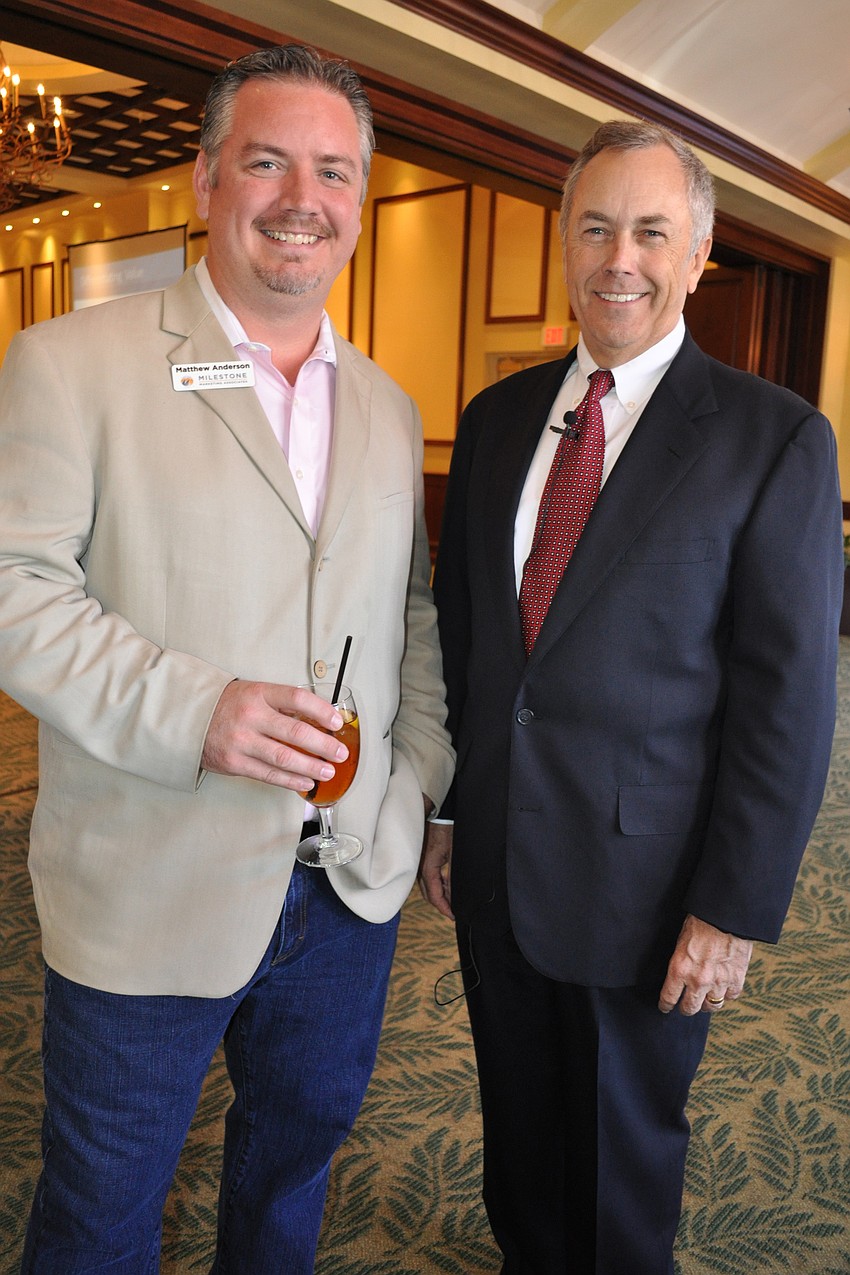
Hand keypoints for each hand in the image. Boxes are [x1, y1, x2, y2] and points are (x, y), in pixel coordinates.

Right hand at [202, 680, 346, 789]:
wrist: (189, 719)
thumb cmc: (229, 706)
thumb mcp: (255, 693)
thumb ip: (283, 705)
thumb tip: (320, 719)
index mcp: (259, 693)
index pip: (297, 698)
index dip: (321, 711)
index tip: (337, 722)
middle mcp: (251, 716)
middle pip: (296, 732)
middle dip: (324, 745)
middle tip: (340, 753)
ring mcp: (241, 741)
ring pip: (285, 757)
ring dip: (312, 766)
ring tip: (329, 771)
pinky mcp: (234, 763)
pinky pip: (269, 774)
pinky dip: (291, 780)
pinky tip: (306, 782)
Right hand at [419, 822, 453, 919]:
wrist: (438, 812)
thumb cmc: (446, 829)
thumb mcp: (454, 854)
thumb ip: (454, 876)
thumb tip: (455, 895)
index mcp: (427, 867)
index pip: (434, 896)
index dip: (444, 908)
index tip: (454, 916)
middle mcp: (419, 867)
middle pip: (429, 894)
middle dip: (441, 903)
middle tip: (455, 910)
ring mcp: (418, 863)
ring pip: (427, 886)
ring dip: (440, 893)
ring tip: (453, 896)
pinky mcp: (421, 859)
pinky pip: (427, 877)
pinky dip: (437, 883)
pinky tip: (447, 882)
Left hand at [658, 913, 752, 1015]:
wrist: (725, 915)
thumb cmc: (700, 922)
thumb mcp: (681, 941)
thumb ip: (680, 963)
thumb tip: (679, 976)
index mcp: (680, 969)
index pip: (669, 998)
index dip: (665, 1005)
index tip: (665, 1007)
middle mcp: (698, 980)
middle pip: (690, 1008)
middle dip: (686, 1009)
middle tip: (685, 1007)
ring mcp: (719, 982)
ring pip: (712, 1006)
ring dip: (707, 1003)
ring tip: (705, 999)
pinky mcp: (736, 979)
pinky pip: (731, 996)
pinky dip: (727, 993)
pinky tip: (723, 988)